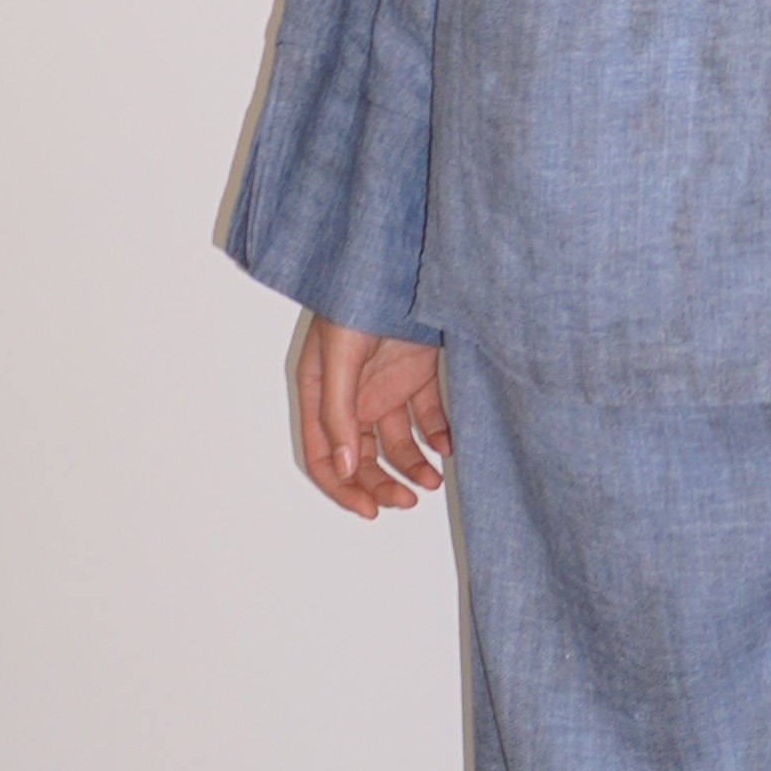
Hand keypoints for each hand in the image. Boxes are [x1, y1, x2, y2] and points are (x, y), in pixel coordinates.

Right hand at [297, 319, 452, 518]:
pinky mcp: (418, 374)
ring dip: (413, 466)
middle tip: (409, 499)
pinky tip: (450, 447)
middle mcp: (351, 396)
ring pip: (397, 444)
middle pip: (361, 457)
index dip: (343, 487)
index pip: (323, 455)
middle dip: (382, 483)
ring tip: (434, 480)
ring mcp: (386, 386)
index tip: (370, 510)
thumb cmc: (356, 299)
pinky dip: (439, 437)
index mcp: (321, 392)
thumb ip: (340, 413)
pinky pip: (428, 417)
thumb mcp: (339, 356)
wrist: (399, 259)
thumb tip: (346, 466)